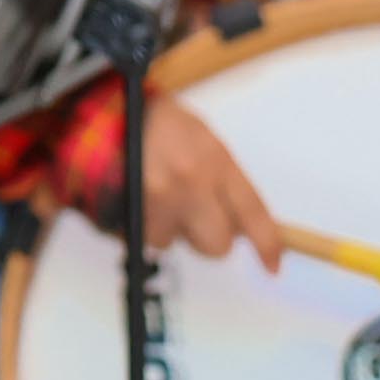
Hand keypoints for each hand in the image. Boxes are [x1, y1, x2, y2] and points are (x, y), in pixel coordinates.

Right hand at [133, 94, 284, 267]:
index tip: (273, 265)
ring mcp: (160, 200)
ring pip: (177, 243)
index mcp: (215, 159)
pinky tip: (142, 199)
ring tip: (158, 196)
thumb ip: (224, 179)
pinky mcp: (133, 212)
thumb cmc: (157, 124)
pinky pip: (149, 239)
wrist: (107, 115)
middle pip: (218, 244)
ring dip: (171, 228)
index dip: (266, 243)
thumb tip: (241, 220)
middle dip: (209, 238)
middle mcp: (192, 183)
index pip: (252, 211)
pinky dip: (146, 226)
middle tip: (196, 218)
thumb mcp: (203, 139)